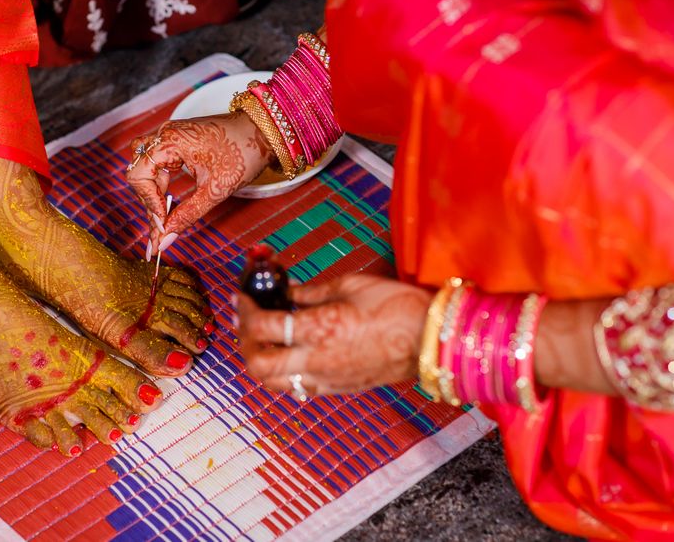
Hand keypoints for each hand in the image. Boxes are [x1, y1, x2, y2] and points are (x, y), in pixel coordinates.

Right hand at [126, 112, 274, 253]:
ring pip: (147, 170)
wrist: (265, 131)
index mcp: (170, 141)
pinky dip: (160, 185)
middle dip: (149, 204)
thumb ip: (187, 215)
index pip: (139, 176)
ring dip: (153, 195)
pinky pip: (158, 165)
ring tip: (163, 221)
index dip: (149, 204)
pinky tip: (168, 204)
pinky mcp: (177, 142)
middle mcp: (165, 135)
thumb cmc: (244, 153)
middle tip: (161, 233)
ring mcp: (170, 136)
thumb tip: (164, 240)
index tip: (162, 226)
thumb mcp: (215, 190)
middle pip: (140, 174)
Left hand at [235, 274, 432, 396]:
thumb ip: (311, 291)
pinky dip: (284, 372)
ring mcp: (327, 380)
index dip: (244, 309)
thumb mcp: (349, 285)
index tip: (243, 295)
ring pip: (273, 384)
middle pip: (258, 365)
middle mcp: (316, 360)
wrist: (431, 339)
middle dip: (244, 342)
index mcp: (319, 329)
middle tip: (247, 321)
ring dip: (260, 361)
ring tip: (264, 339)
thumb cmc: (396, 306)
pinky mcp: (338, 389)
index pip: (262, 327)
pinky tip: (290, 352)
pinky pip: (298, 387)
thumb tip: (287, 292)